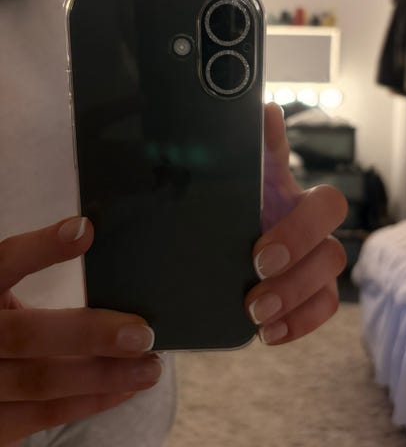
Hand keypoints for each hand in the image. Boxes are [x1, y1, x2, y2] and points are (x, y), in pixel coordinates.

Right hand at [0, 218, 160, 445]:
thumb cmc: (0, 320)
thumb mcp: (3, 292)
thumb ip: (33, 269)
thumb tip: (93, 239)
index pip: (4, 262)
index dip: (40, 248)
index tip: (85, 230)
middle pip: (27, 334)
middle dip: (89, 334)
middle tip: (143, 332)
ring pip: (40, 381)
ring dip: (103, 376)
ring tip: (150, 366)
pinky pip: (41, 415)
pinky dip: (88, 402)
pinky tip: (125, 388)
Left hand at [245, 103, 347, 343]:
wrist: (219, 236)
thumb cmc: (237, 199)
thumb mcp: (241, 177)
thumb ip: (256, 149)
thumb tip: (266, 108)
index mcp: (298, 200)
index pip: (328, 205)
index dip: (301, 231)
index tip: (259, 252)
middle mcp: (313, 233)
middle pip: (333, 249)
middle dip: (297, 268)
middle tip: (255, 275)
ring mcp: (315, 266)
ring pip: (329, 283)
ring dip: (293, 300)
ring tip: (253, 313)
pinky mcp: (310, 296)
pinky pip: (322, 312)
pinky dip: (297, 325)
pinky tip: (267, 333)